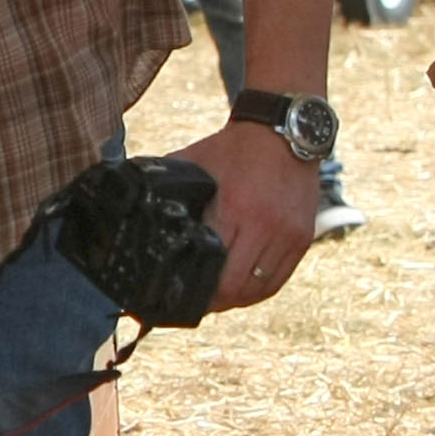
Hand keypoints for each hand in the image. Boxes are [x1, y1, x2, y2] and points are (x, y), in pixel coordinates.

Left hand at [172, 120, 318, 312]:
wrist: (282, 131)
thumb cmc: (231, 149)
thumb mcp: (194, 165)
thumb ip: (169, 192)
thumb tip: (132, 209)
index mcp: (235, 209)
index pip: (214, 268)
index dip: (196, 291)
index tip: (177, 297)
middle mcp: (266, 225)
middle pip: (237, 287)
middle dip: (214, 302)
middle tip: (193, 304)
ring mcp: (288, 234)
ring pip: (260, 289)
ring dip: (236, 300)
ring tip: (216, 301)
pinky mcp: (302, 237)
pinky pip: (279, 279)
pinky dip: (259, 290)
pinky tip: (242, 291)